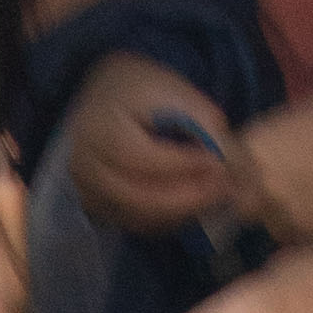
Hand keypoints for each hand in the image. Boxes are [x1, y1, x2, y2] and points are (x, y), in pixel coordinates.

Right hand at [66, 50, 262, 234]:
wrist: (104, 95)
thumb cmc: (139, 88)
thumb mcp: (170, 88)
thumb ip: (199, 118)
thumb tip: (227, 156)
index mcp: (99, 128)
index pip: (141, 157)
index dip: (183, 165)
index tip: (219, 164)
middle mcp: (84, 165)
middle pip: (139, 195)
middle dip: (188, 197)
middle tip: (225, 189)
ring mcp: (87, 191)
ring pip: (139, 216)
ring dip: (181, 213)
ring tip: (215, 197)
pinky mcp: (97, 206)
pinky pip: (135, 223)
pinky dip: (167, 220)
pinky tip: (193, 205)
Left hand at [235, 60, 312, 242]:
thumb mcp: (300, 115)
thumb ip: (269, 146)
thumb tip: (251, 164)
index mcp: (257, 151)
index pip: (223, 174)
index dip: (235, 173)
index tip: (247, 171)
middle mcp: (268, 190)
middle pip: (243, 207)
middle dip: (256, 200)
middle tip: (285, 187)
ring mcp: (296, 220)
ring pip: (275, 228)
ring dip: (287, 217)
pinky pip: (307, 241)